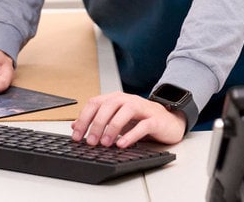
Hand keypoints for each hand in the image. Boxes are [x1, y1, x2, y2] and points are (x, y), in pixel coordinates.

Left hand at [71, 91, 186, 147]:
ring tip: (105, 143)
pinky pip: (142, 125)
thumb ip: (97, 120)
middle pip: (108, 106)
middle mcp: (128, 100)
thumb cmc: (141, 120)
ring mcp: (143, 108)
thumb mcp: (116, 119)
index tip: (76, 136)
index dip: (84, 119)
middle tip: (90, 142)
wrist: (169, 121)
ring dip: (112, 128)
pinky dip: (131, 135)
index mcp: (116, 99)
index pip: (95, 103)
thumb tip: (75, 125)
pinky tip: (122, 144)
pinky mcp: (155, 119)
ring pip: (125, 111)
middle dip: (96, 124)